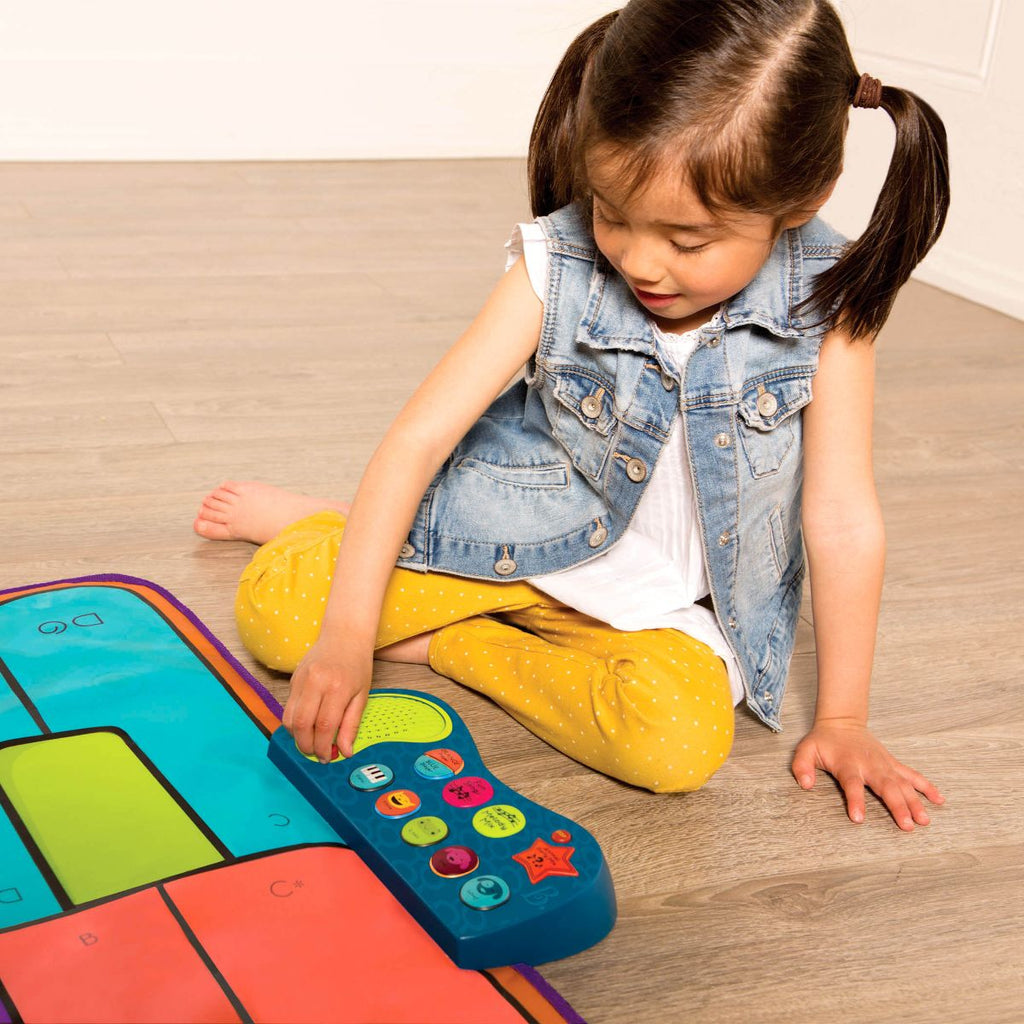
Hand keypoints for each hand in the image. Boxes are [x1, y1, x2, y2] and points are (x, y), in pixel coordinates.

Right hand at [282, 639, 372, 762]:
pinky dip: (295, 723)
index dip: (323, 747)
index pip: (324, 726)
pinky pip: (288, 708)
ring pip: (290, 718)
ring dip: (298, 737)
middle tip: (317, 754)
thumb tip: (345, 752)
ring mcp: (301, 679)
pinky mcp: (293, 679)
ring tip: (312, 741)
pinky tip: (307, 725)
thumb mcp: (362, 696)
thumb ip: (351, 725)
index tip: (328, 758)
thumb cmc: (357, 666)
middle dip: (307, 746)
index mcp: (338, 687)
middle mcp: (316, 682)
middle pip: (302, 725)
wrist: (344, 635)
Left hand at [792, 718, 944, 830]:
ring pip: (902, 784)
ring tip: (925, 820)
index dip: (855, 801)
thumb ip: (802, 767)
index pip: (851, 784)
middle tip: (907, 826)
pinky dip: (926, 786)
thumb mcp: (805, 751)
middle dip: (897, 806)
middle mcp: (869, 765)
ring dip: (915, 802)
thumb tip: (805, 784)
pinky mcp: (892, 763)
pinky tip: (939, 799)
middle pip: (885, 787)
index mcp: (847, 764)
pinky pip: (912, 775)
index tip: (858, 818)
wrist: (842, 721)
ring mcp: (884, 764)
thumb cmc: (823, 741)